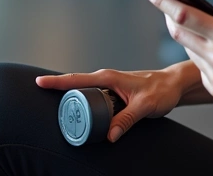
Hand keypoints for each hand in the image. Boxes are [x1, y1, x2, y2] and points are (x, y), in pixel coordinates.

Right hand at [35, 67, 184, 142]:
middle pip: (75, 85)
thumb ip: (126, 120)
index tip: (38, 82)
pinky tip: (80, 113)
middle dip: (57, 90)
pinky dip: (83, 103)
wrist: (173, 85)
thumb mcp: (144, 106)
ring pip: (83, 92)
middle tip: (41, 98)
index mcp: (108, 78)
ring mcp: (108, 86)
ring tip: (58, 110)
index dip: (56, 81)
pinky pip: (93, 97)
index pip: (76, 79)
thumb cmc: (161, 90)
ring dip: (71, 99)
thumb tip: (109, 135)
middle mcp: (105, 79)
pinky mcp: (112, 93)